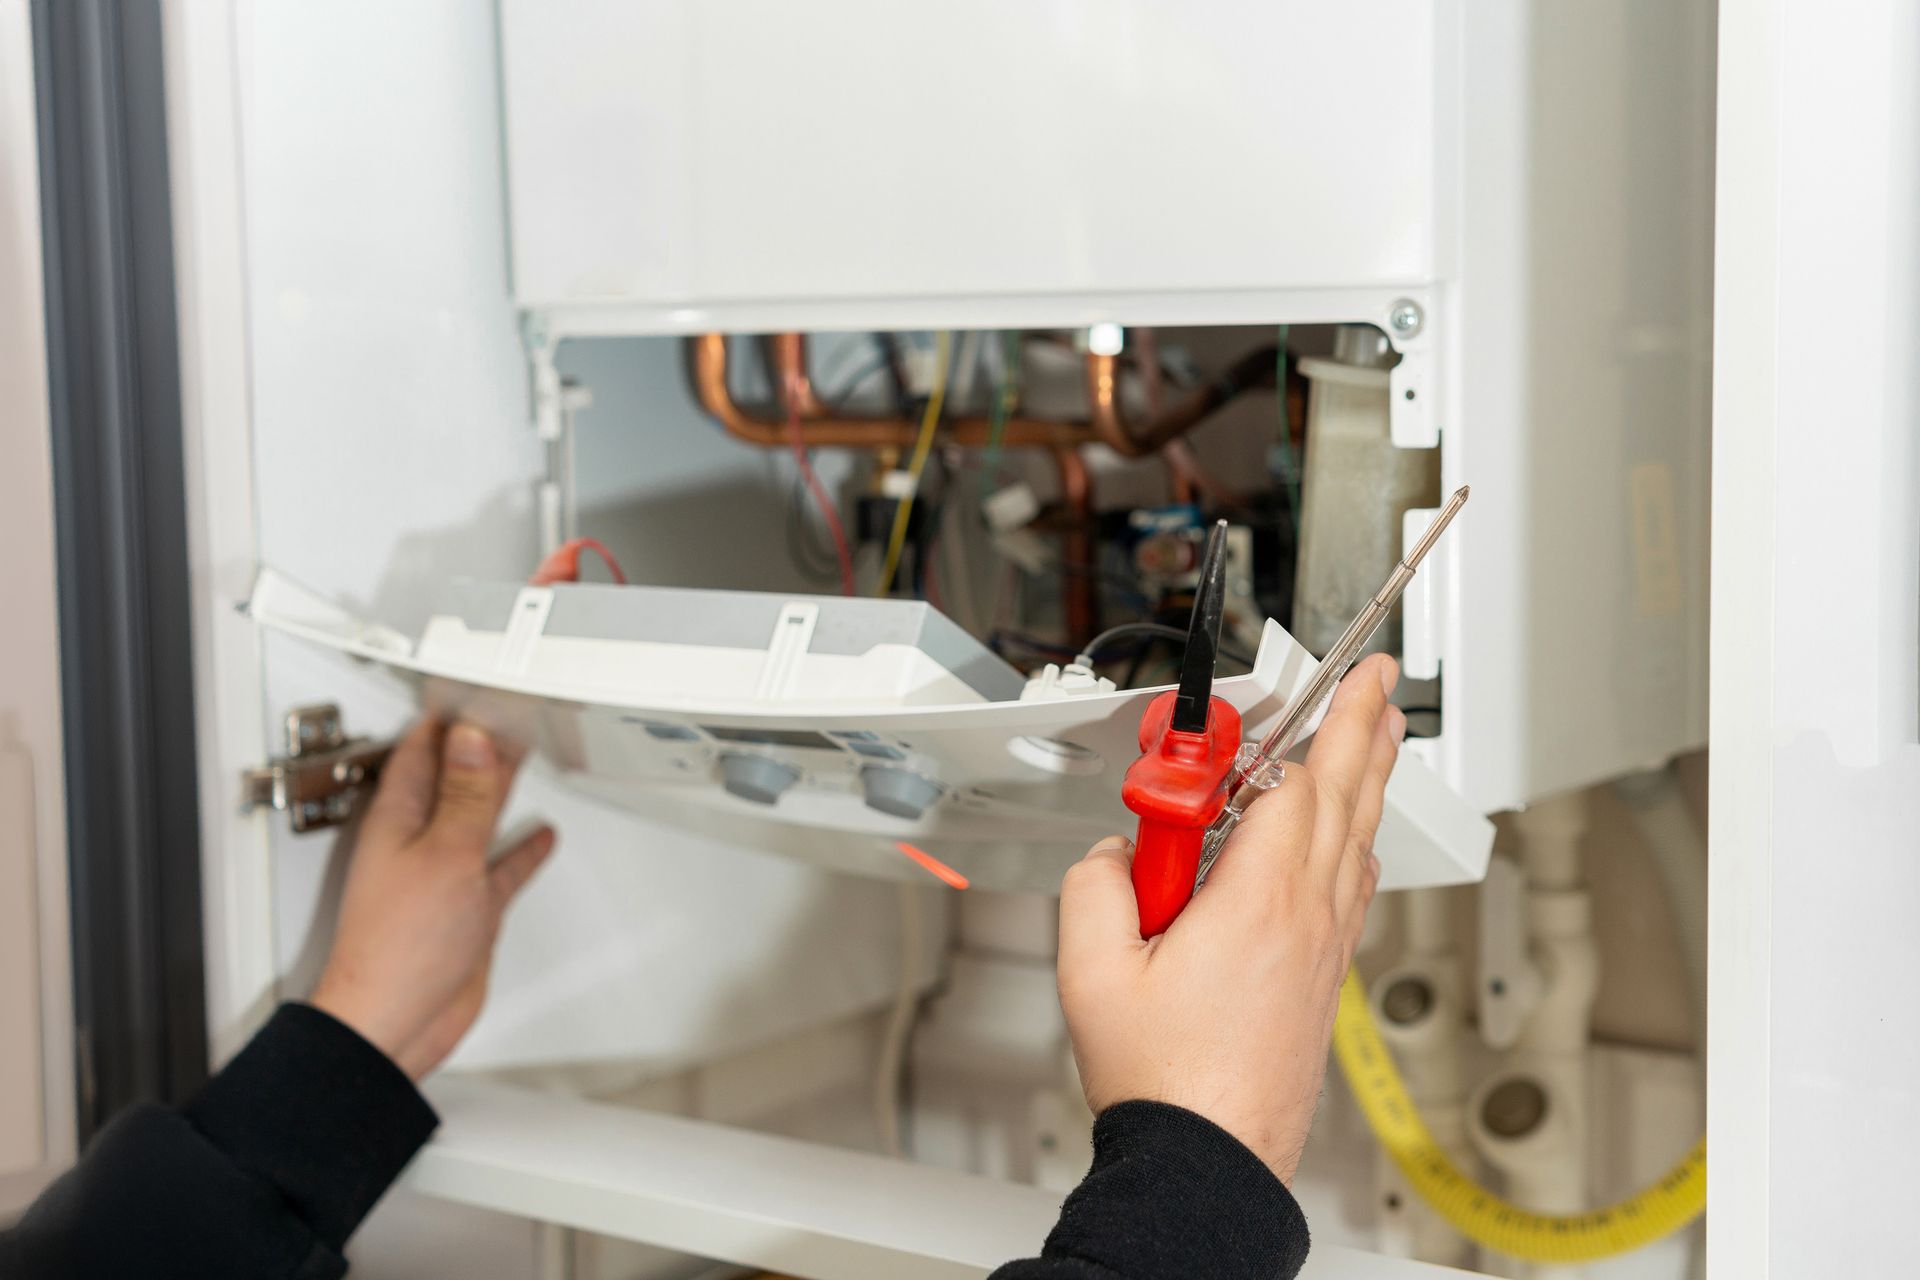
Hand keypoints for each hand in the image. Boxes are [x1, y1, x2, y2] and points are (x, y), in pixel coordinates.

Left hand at [310, 719, 555, 1079]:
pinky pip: (499, 869)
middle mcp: (418, 843)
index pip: (425, 752)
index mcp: (399, 820)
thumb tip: (472, 740)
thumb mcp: (445, 854)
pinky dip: (520, 852)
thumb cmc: (399, 947)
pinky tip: (538, 838)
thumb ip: (466, 797)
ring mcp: (443, 876)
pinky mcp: (467, 910)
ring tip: (523, 759)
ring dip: (499, 790)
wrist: (396, 1021)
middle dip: (479, 746)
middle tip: (507, 714)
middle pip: (454, 779)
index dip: (450, 719)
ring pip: (478, 818)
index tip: (478, 692)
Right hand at [1056, 654, 1404, 1182]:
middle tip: (1380, 682)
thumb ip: (1093, 887)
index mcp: (1257, 903)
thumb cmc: (1166, 1084)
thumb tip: (1114, 853)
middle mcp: (1306, 919)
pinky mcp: (1323, 980)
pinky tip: (1347, 839)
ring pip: (1355, 841)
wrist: (1211, 1162)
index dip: (1302, 727)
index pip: (1293, 786)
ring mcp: (1324, 951)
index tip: (1322, 680)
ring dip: (1366, 780)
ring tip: (1377, 739)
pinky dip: (1353, 841)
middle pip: (1345, 799)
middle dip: (1364, 728)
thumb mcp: (1092, 973)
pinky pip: (1350, 888)